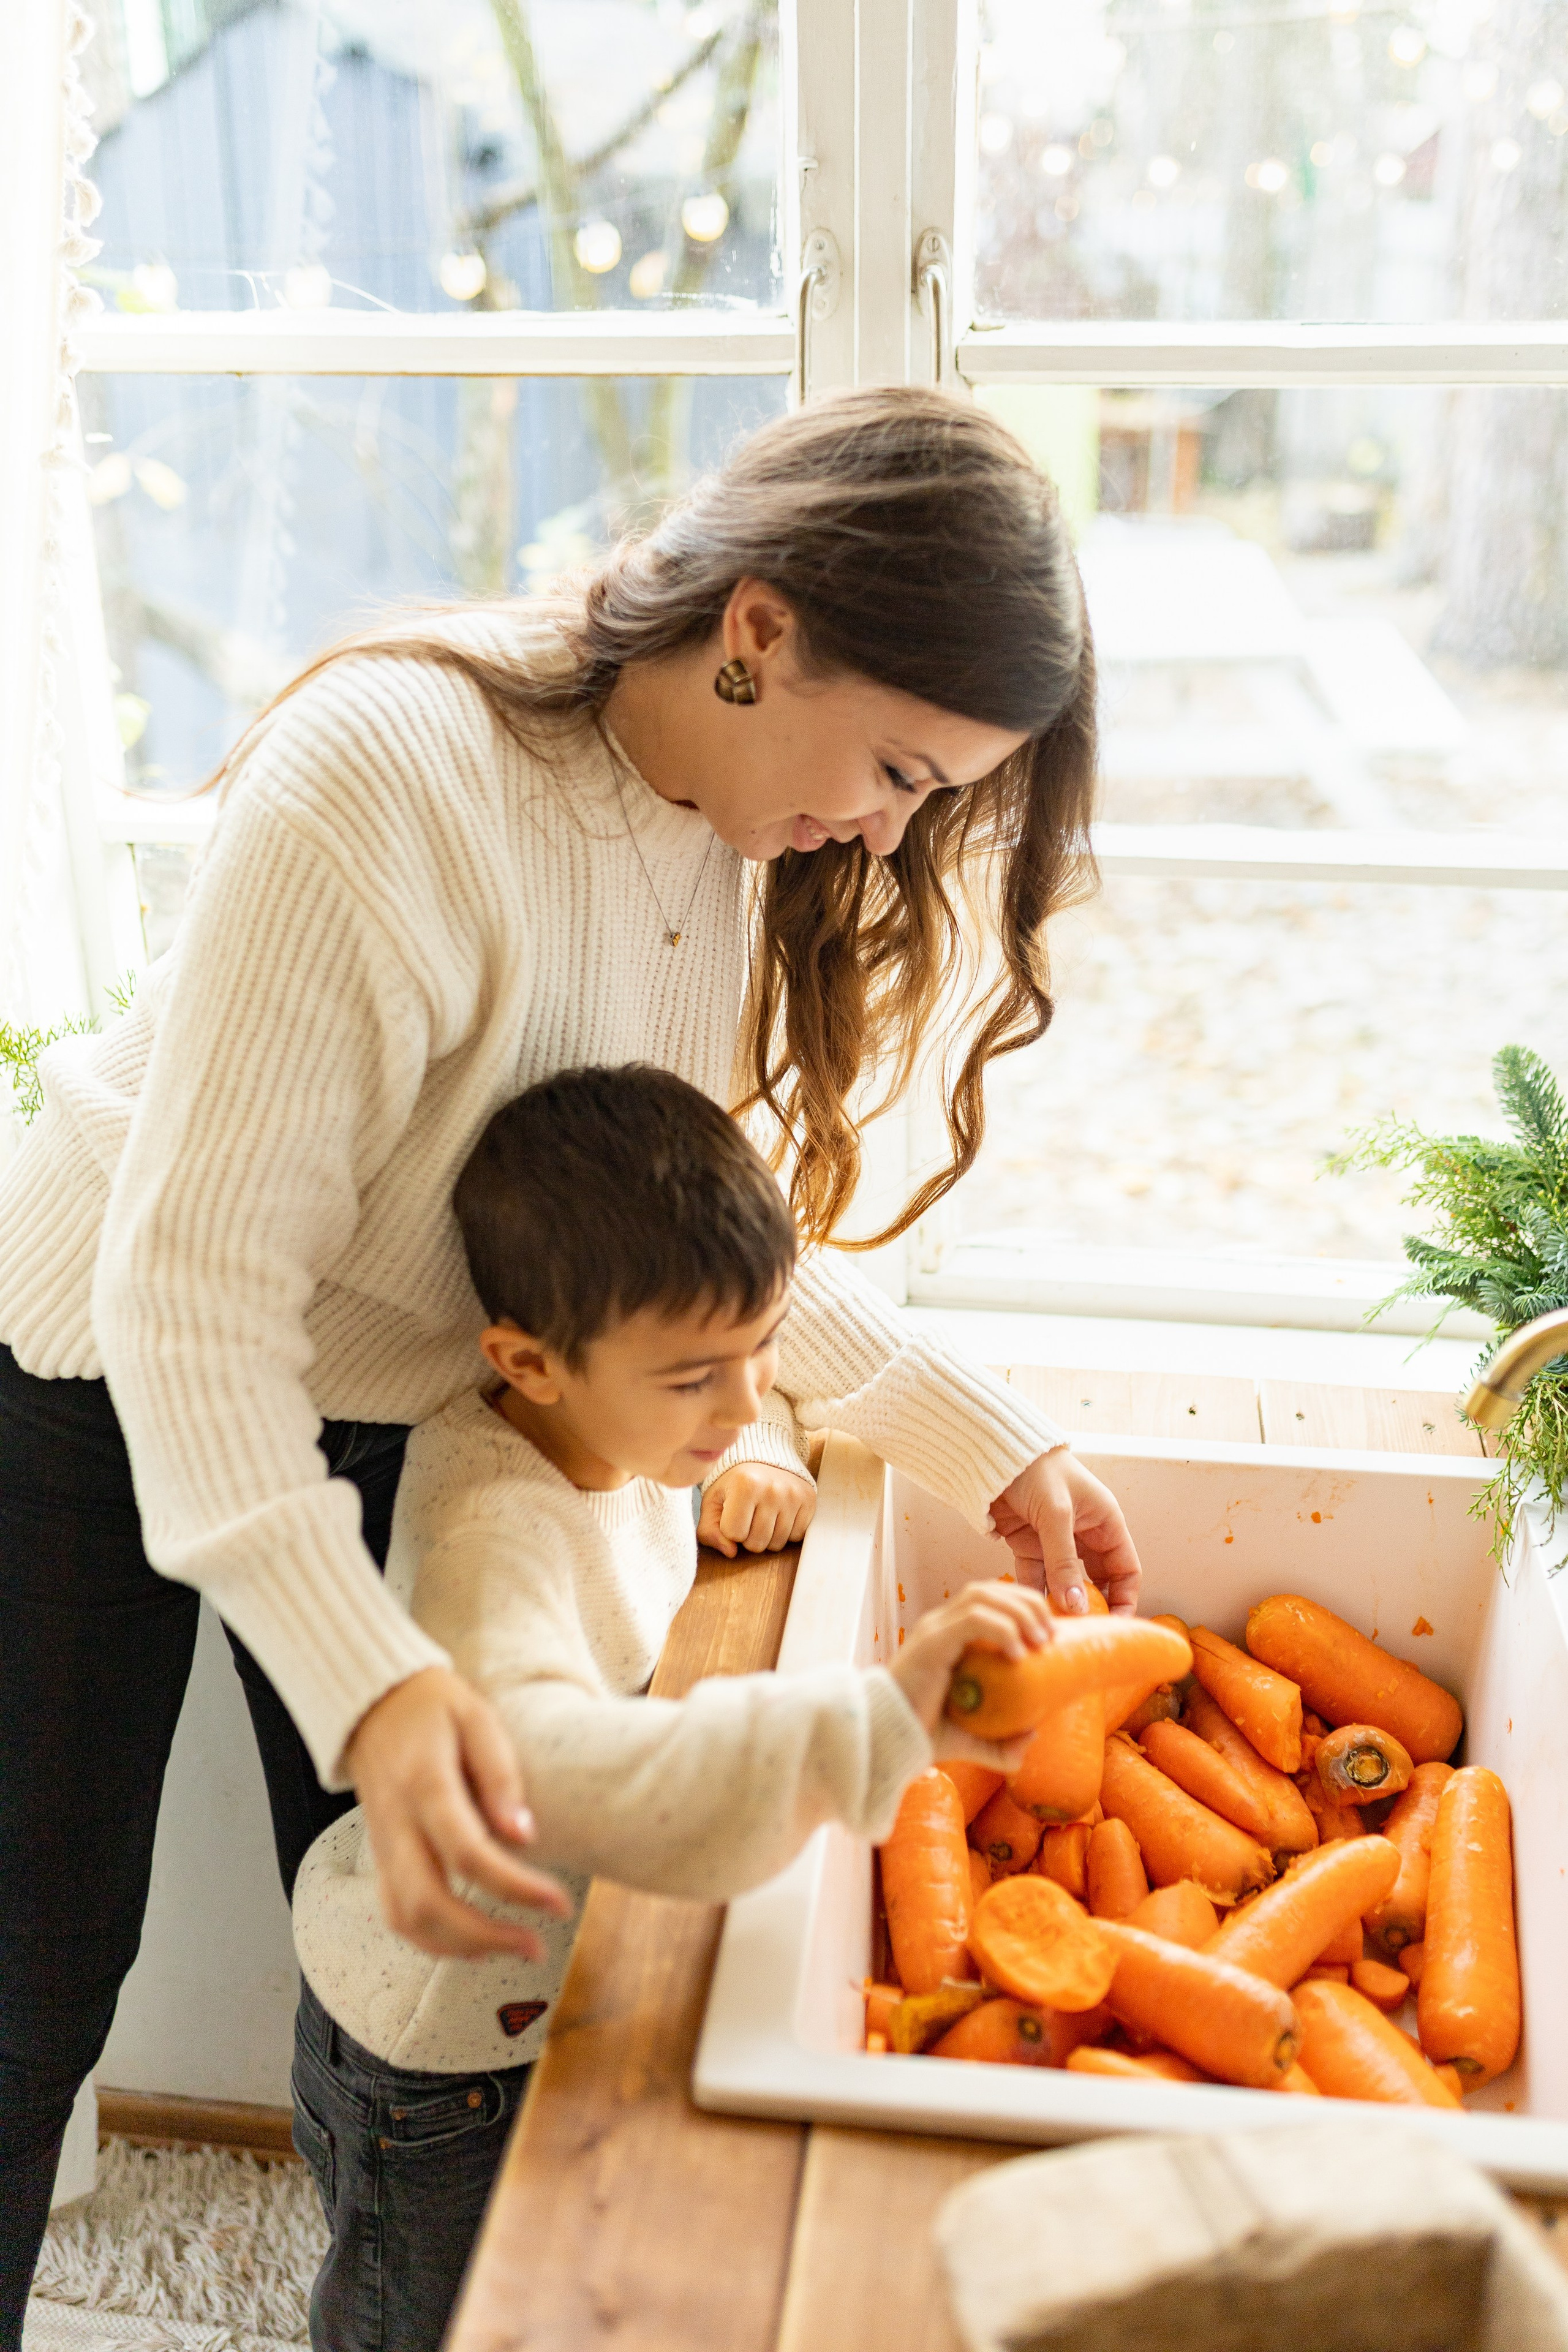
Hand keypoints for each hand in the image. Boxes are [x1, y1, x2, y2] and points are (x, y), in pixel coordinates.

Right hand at [343, 1667, 571, 1960]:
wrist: (373, 1702)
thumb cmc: (433, 1707)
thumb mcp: (476, 1717)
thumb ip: (500, 1773)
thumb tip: (524, 1834)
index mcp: (424, 1785)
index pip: (467, 1853)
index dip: (515, 1887)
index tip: (559, 1904)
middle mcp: (397, 1823)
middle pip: (428, 1903)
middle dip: (485, 1936)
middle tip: (537, 1945)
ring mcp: (383, 1844)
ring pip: (406, 1918)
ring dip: (459, 1947)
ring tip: (512, 1947)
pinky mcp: (380, 1855)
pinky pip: (395, 1912)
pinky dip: (432, 1940)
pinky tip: (473, 1941)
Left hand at [697, 1463, 815, 1556]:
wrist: (764, 1459)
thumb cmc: (734, 1483)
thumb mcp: (713, 1502)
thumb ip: (709, 1530)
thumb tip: (730, 1552)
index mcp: (745, 1485)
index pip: (733, 1534)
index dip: (730, 1529)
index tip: (733, 1512)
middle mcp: (773, 1489)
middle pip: (756, 1543)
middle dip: (748, 1536)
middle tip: (749, 1515)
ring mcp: (794, 1495)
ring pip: (777, 1544)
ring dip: (767, 1536)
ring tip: (763, 1515)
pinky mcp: (809, 1500)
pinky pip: (796, 1536)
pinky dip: (786, 1531)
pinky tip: (779, 1514)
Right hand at [890, 1578, 1054, 1733]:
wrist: (887, 1743)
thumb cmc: (923, 1735)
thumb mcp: (971, 1741)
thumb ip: (999, 1745)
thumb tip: (1031, 1737)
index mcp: (950, 1634)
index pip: (989, 1598)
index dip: (1024, 1605)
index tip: (1050, 1632)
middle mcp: (940, 1624)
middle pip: (991, 1589)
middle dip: (1028, 1603)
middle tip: (1051, 1635)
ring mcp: (934, 1630)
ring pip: (982, 1595)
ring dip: (1019, 1611)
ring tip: (1040, 1639)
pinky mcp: (931, 1643)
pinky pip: (972, 1620)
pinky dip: (1002, 1629)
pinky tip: (1018, 1654)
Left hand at [989, 1449, 1141, 1616]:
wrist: (996, 1452)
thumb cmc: (1037, 1470)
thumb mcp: (1056, 1515)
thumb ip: (1064, 1562)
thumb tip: (1076, 1607)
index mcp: (1105, 1523)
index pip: (1126, 1570)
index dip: (1125, 1600)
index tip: (1117, 1628)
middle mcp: (1085, 1536)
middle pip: (1098, 1583)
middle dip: (1091, 1609)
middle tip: (1084, 1635)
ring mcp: (1056, 1543)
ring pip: (1065, 1585)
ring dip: (1061, 1606)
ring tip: (1055, 1630)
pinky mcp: (1028, 1546)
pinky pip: (1035, 1578)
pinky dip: (1034, 1594)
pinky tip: (1031, 1613)